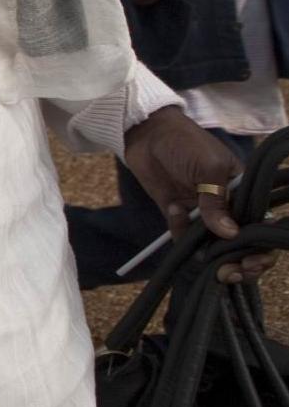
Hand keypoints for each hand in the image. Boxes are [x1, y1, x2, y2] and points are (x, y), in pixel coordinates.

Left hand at [124, 108, 271, 282]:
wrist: (147, 133)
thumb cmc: (186, 143)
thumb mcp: (208, 167)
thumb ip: (216, 202)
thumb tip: (229, 234)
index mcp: (244, 194)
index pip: (260, 227)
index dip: (260, 248)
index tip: (250, 262)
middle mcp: (227, 207)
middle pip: (240, 244)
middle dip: (237, 262)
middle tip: (227, 272)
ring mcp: (203, 213)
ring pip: (211, 246)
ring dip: (207, 254)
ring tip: (200, 254)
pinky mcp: (178, 215)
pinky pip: (183, 236)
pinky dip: (179, 232)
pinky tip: (174, 208)